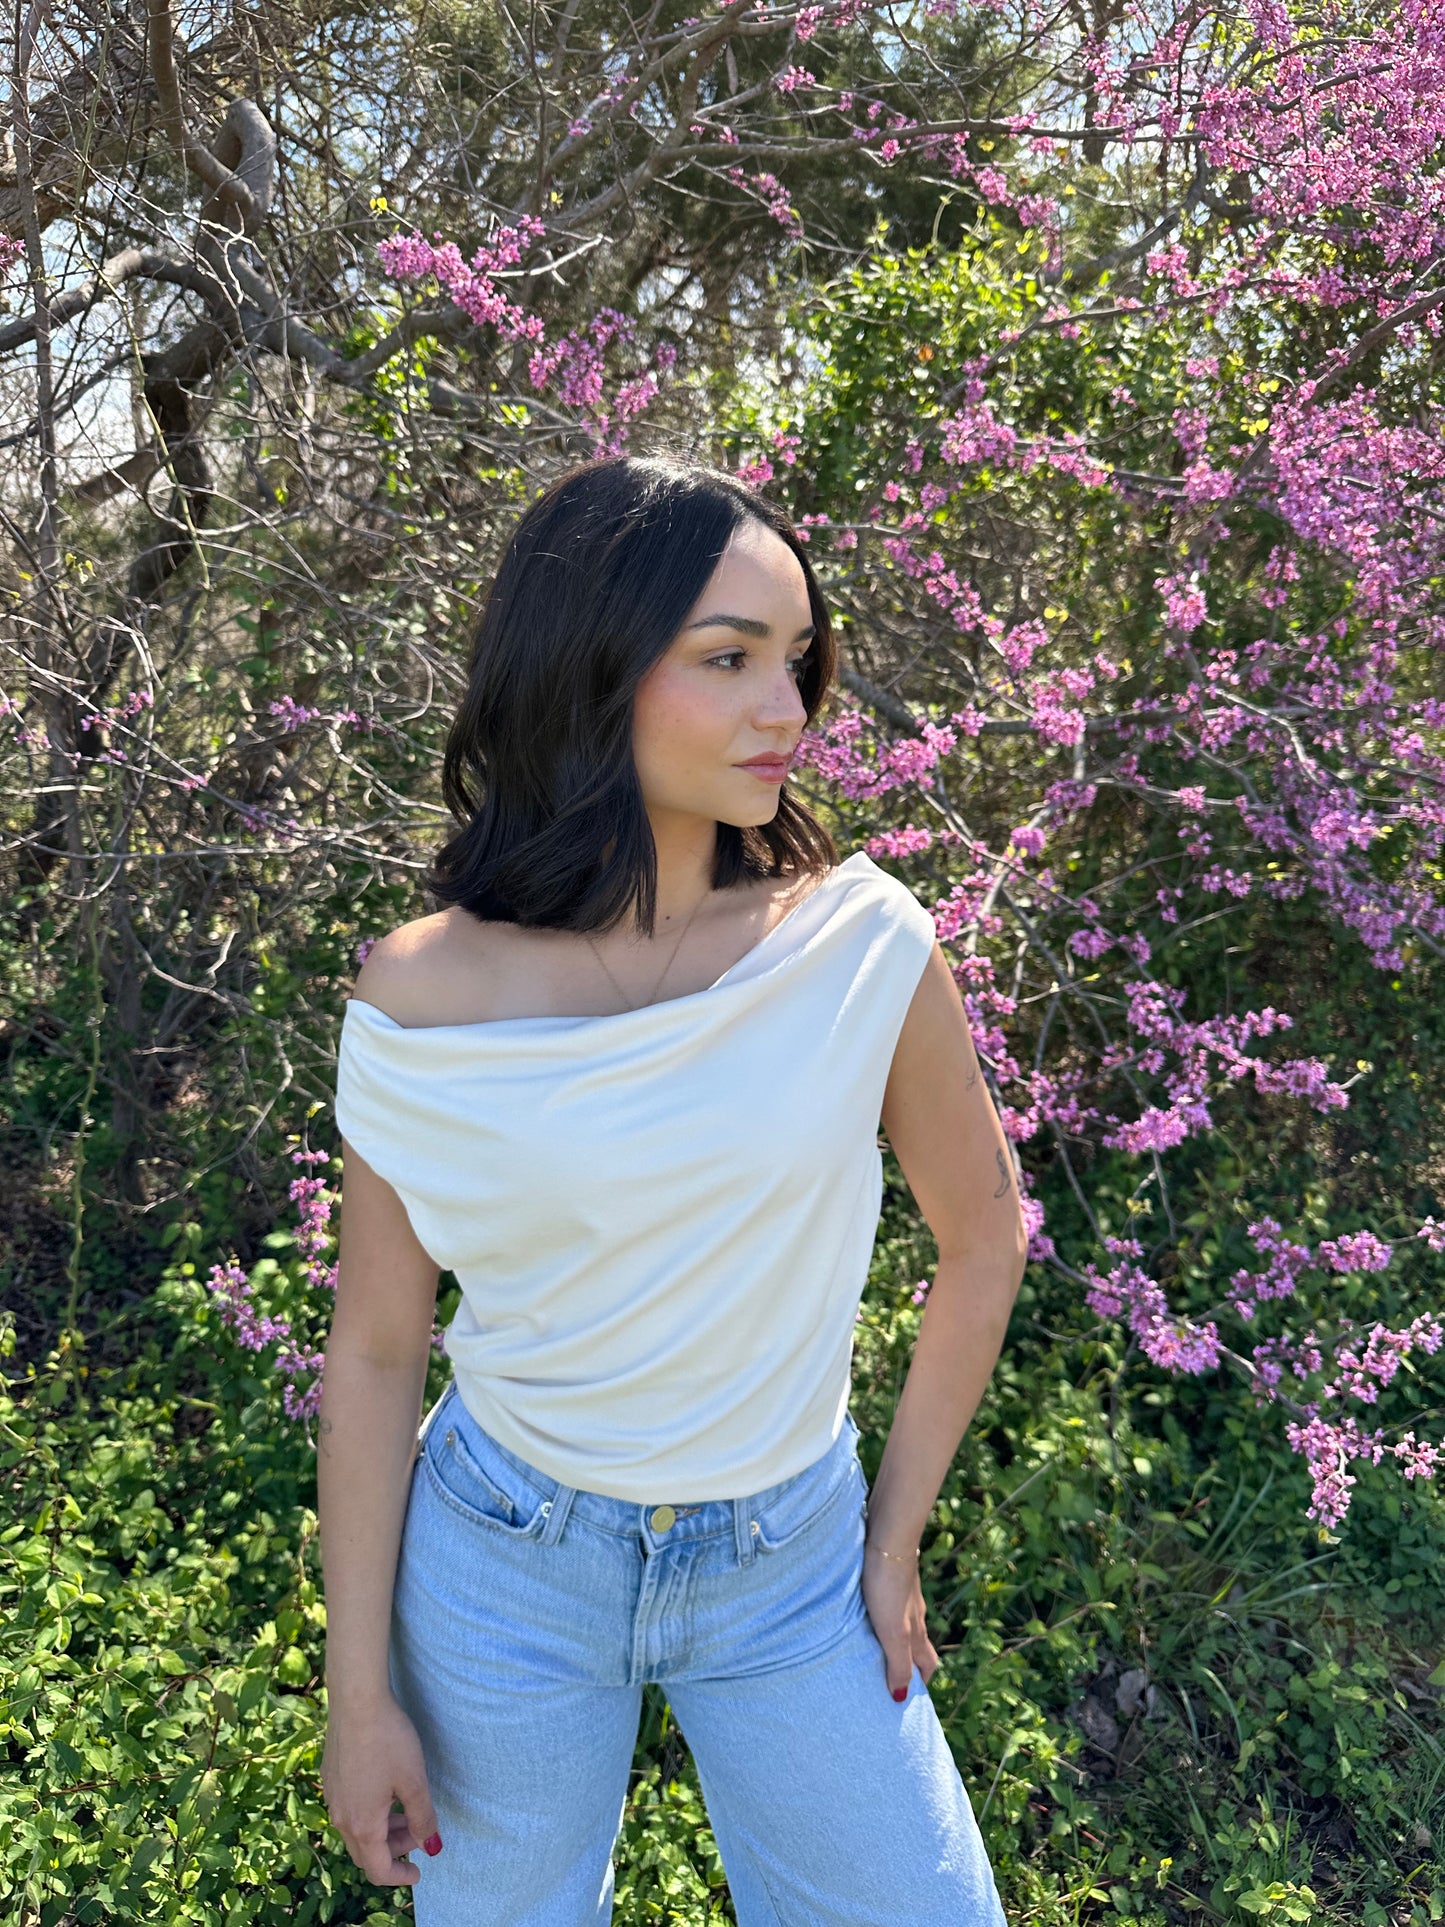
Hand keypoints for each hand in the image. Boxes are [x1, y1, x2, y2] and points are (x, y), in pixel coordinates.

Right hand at [322, 1691, 441, 1884]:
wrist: (357, 1702)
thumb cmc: (390, 1741)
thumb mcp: (414, 1781)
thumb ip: (422, 1818)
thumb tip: (430, 1846)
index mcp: (362, 1825)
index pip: (377, 1870)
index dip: (400, 1877)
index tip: (419, 1872)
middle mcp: (341, 1817)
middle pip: (366, 1852)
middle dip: (393, 1852)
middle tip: (418, 1836)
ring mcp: (332, 1797)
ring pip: (357, 1830)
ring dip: (382, 1831)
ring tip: (406, 1813)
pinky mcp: (330, 1778)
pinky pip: (349, 1809)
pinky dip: (370, 1813)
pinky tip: (386, 1791)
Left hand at [861, 1541, 939, 1700]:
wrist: (888, 1539)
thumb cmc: (888, 1586)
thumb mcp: (894, 1632)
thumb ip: (898, 1662)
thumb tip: (901, 1697)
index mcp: (916, 1630)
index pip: (927, 1662)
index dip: (922, 1679)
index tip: (910, 1694)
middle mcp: (913, 1614)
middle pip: (916, 1644)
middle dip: (907, 1661)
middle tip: (889, 1675)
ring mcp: (902, 1594)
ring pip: (902, 1622)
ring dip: (892, 1638)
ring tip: (871, 1647)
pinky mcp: (887, 1577)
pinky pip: (887, 1603)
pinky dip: (880, 1614)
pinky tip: (864, 1612)